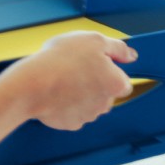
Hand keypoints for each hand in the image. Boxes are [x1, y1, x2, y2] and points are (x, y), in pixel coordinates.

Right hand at [5, 31, 137, 130]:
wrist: (33, 84)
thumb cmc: (62, 60)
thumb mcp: (93, 40)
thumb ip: (118, 48)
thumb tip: (131, 55)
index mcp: (116, 83)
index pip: (122, 81)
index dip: (108, 71)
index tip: (92, 64)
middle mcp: (106, 104)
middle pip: (105, 94)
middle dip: (93, 83)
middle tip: (74, 68)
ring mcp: (87, 116)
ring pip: (88, 104)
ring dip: (79, 94)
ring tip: (61, 79)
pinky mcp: (69, 123)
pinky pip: (71, 113)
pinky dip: (64, 104)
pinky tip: (55, 92)